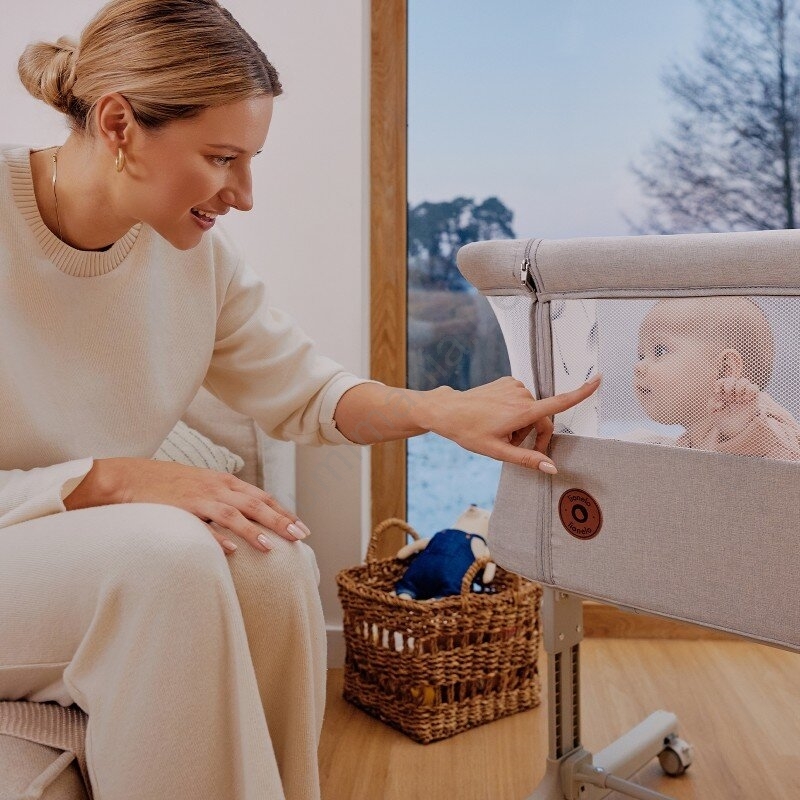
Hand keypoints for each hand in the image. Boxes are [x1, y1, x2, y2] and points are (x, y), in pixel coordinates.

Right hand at [64, 457, 309, 553]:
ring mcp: (199, 497)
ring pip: (234, 514)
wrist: (127, 477)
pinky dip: (218, 537)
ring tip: (272, 548)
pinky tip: (230, 551)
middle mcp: (217, 487)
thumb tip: (249, 516)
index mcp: (224, 481)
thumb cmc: (167, 485)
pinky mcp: (179, 509)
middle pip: (256, 504)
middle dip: (281, 521)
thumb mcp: (202, 486)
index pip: (262, 496)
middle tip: (300, 537)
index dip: (284, 511)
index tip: (301, 527)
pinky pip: (202, 525)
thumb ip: (225, 498)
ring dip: (254, 531)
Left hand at [424, 374, 601, 471]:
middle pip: (543, 419)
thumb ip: (527, 459)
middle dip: (533, 435)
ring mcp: (514, 386)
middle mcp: (522, 395)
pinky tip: (496, 418)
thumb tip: (552, 468)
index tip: (599, 379)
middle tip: (511, 447)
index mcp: (522, 412)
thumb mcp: (497, 451)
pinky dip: (515, 412)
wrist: (448, 410)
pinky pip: (521, 400)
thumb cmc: (469, 432)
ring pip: (531, 411)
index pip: (560, 402)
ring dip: (522, 424)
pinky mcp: (508, 382)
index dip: (582, 392)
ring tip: (500, 432)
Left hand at [709, 377, 759, 439]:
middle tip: (728, 397)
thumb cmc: (723, 422)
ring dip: (740, 388)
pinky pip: (754, 387)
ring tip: (738, 400)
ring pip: (744, 380)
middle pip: (731, 379)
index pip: (720, 382)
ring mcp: (743, 395)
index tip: (717, 393)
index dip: (718, 384)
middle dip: (729, 386)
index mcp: (722, 394)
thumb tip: (719, 402)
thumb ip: (711, 406)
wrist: (736, 431)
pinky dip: (750, 391)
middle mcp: (733, 393)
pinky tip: (746, 399)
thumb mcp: (713, 415)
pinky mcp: (753, 398)